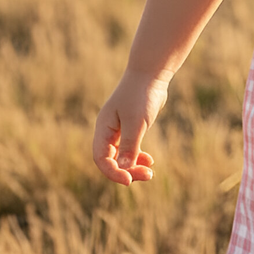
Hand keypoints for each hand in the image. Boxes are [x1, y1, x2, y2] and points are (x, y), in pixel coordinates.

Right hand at [92, 68, 168, 185]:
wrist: (152, 73)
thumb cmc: (141, 95)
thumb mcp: (136, 122)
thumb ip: (129, 146)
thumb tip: (123, 170)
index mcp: (103, 128)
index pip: (101, 158)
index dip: (112, 172)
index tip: (129, 180)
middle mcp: (108, 130)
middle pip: (111, 160)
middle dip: (127, 171)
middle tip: (147, 176)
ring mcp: (119, 129)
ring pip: (122, 156)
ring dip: (134, 166)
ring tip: (150, 172)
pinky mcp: (132, 127)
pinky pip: (131, 148)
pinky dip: (138, 156)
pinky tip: (149, 160)